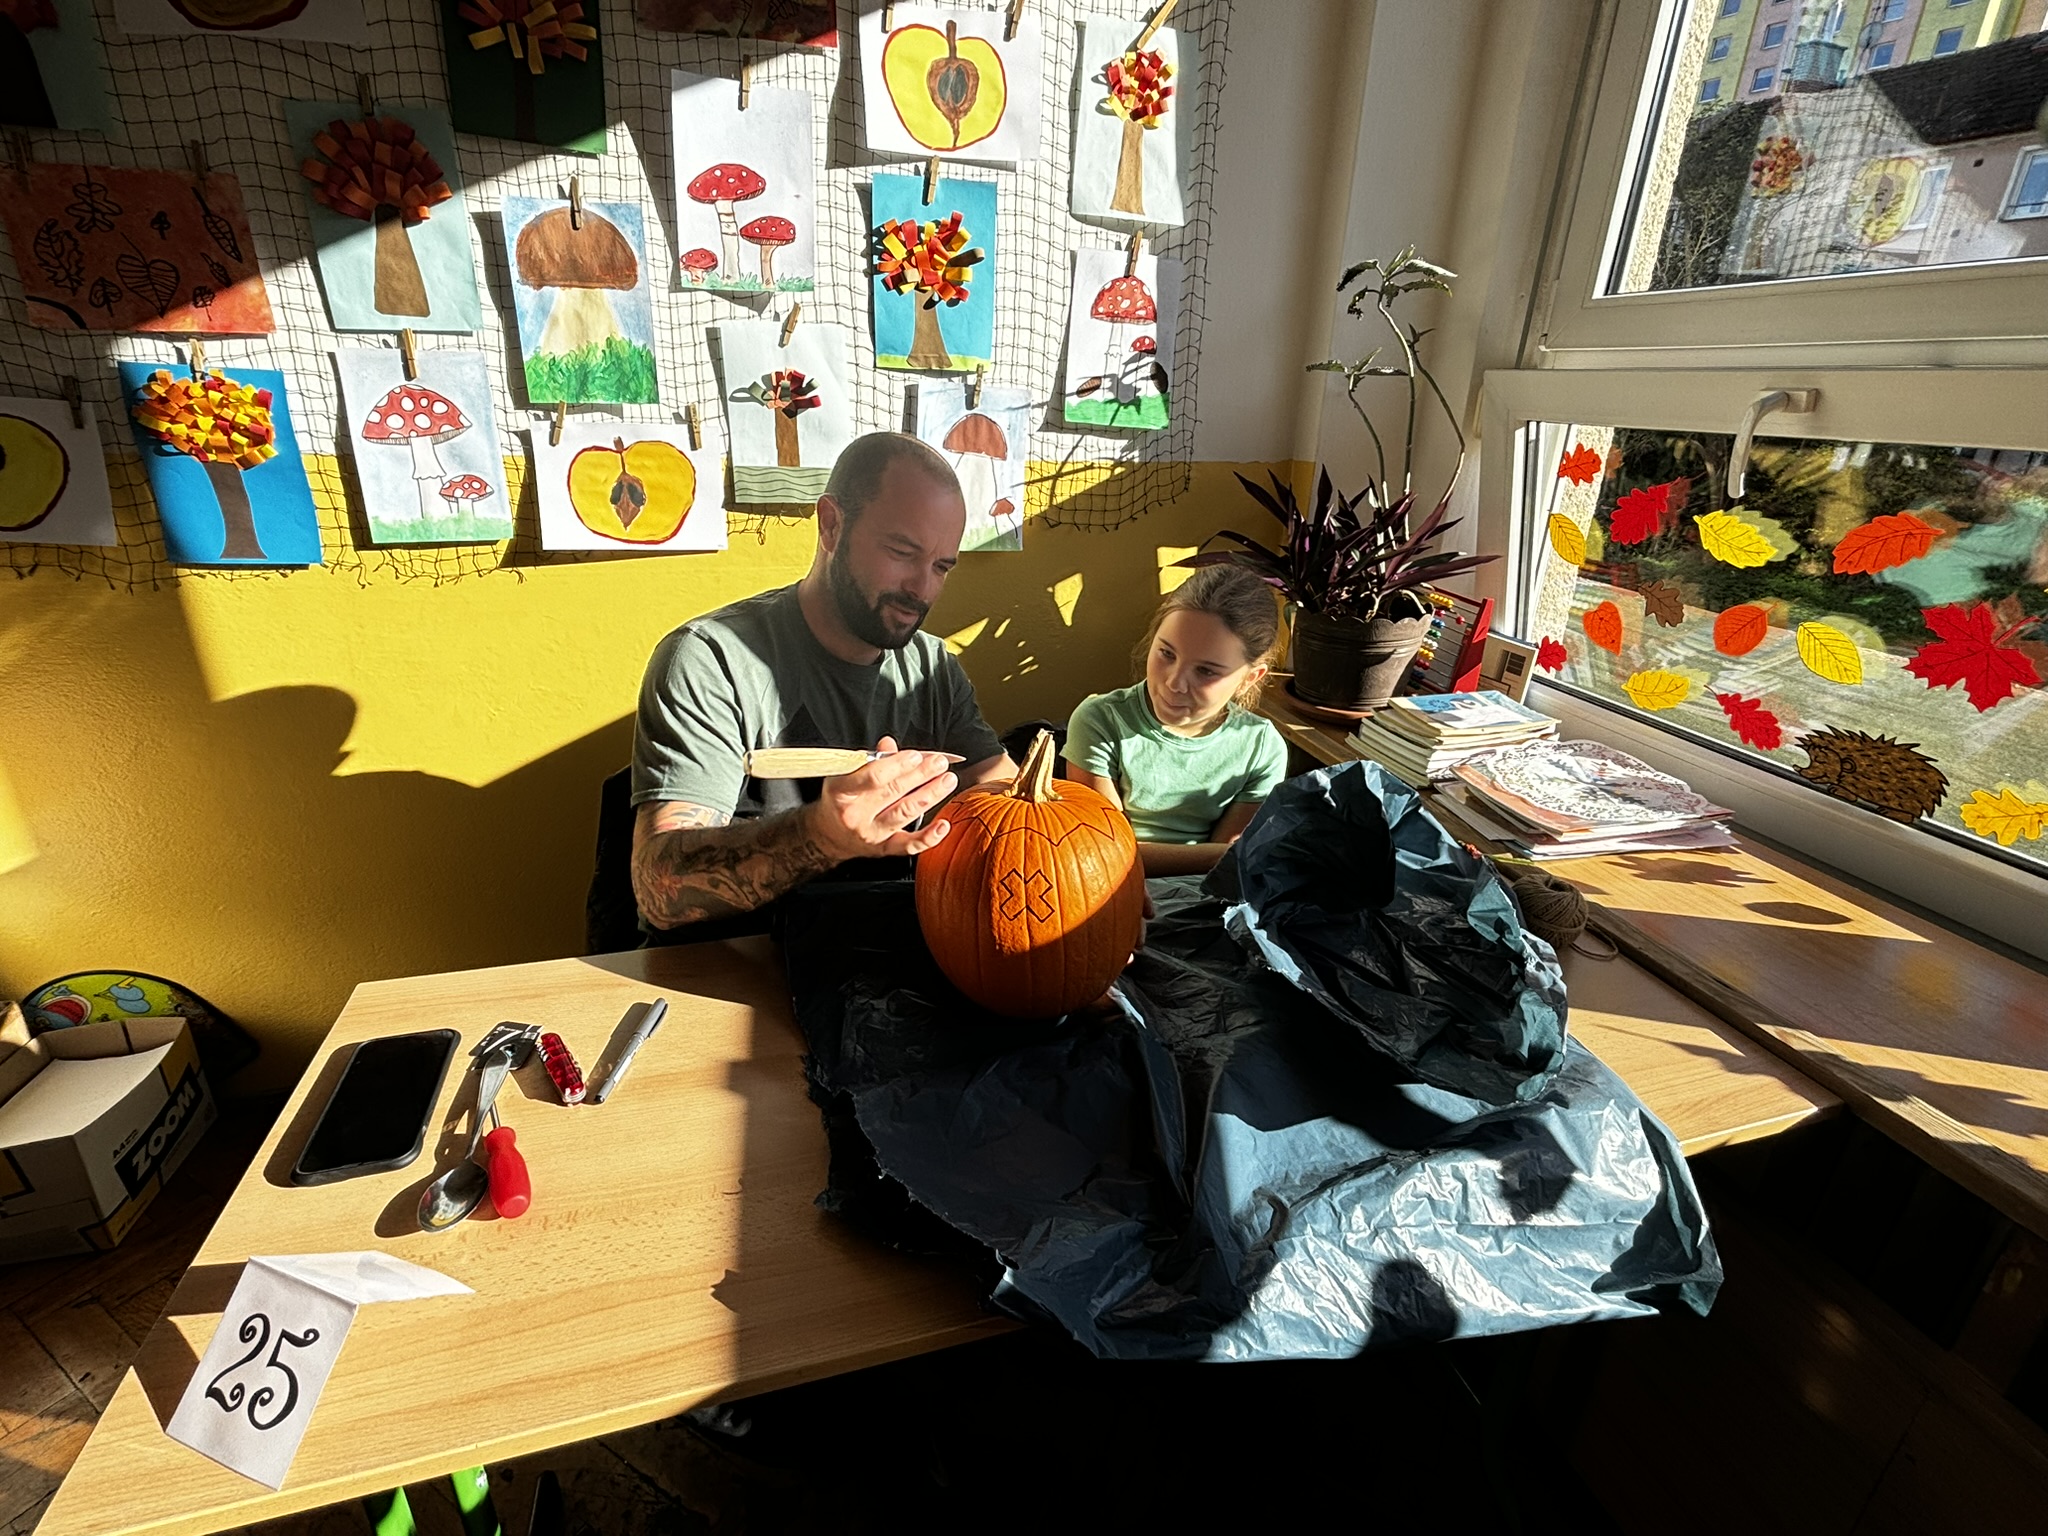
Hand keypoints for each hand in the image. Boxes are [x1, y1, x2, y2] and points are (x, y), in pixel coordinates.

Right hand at [803, 736, 958, 862]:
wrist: (828, 834)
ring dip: (930, 795)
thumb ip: (869, 761)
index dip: (896, 765)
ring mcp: (870, 833)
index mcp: (842, 791)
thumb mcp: (845, 775)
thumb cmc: (840, 798)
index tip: (916, 756)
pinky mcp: (883, 849)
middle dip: (920, 775)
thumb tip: (890, 745)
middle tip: (939, 763)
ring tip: (947, 781)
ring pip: (904, 813)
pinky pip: (908, 846)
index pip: (872, 777)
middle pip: (893, 792)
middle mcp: (855, 814)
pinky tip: (943, 825)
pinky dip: (928, 837)